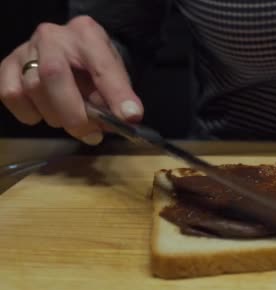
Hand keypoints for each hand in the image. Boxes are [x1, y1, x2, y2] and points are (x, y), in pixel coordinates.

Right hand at [0, 16, 142, 144]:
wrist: (69, 52)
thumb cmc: (92, 66)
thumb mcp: (114, 75)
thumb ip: (119, 96)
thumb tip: (127, 119)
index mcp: (87, 34)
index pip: (102, 65)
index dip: (116, 94)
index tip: (129, 118)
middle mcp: (52, 37)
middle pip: (53, 75)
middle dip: (74, 114)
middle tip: (92, 134)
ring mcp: (26, 50)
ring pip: (32, 88)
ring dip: (55, 116)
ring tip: (72, 120)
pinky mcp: (8, 65)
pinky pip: (12, 95)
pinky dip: (30, 113)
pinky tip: (46, 112)